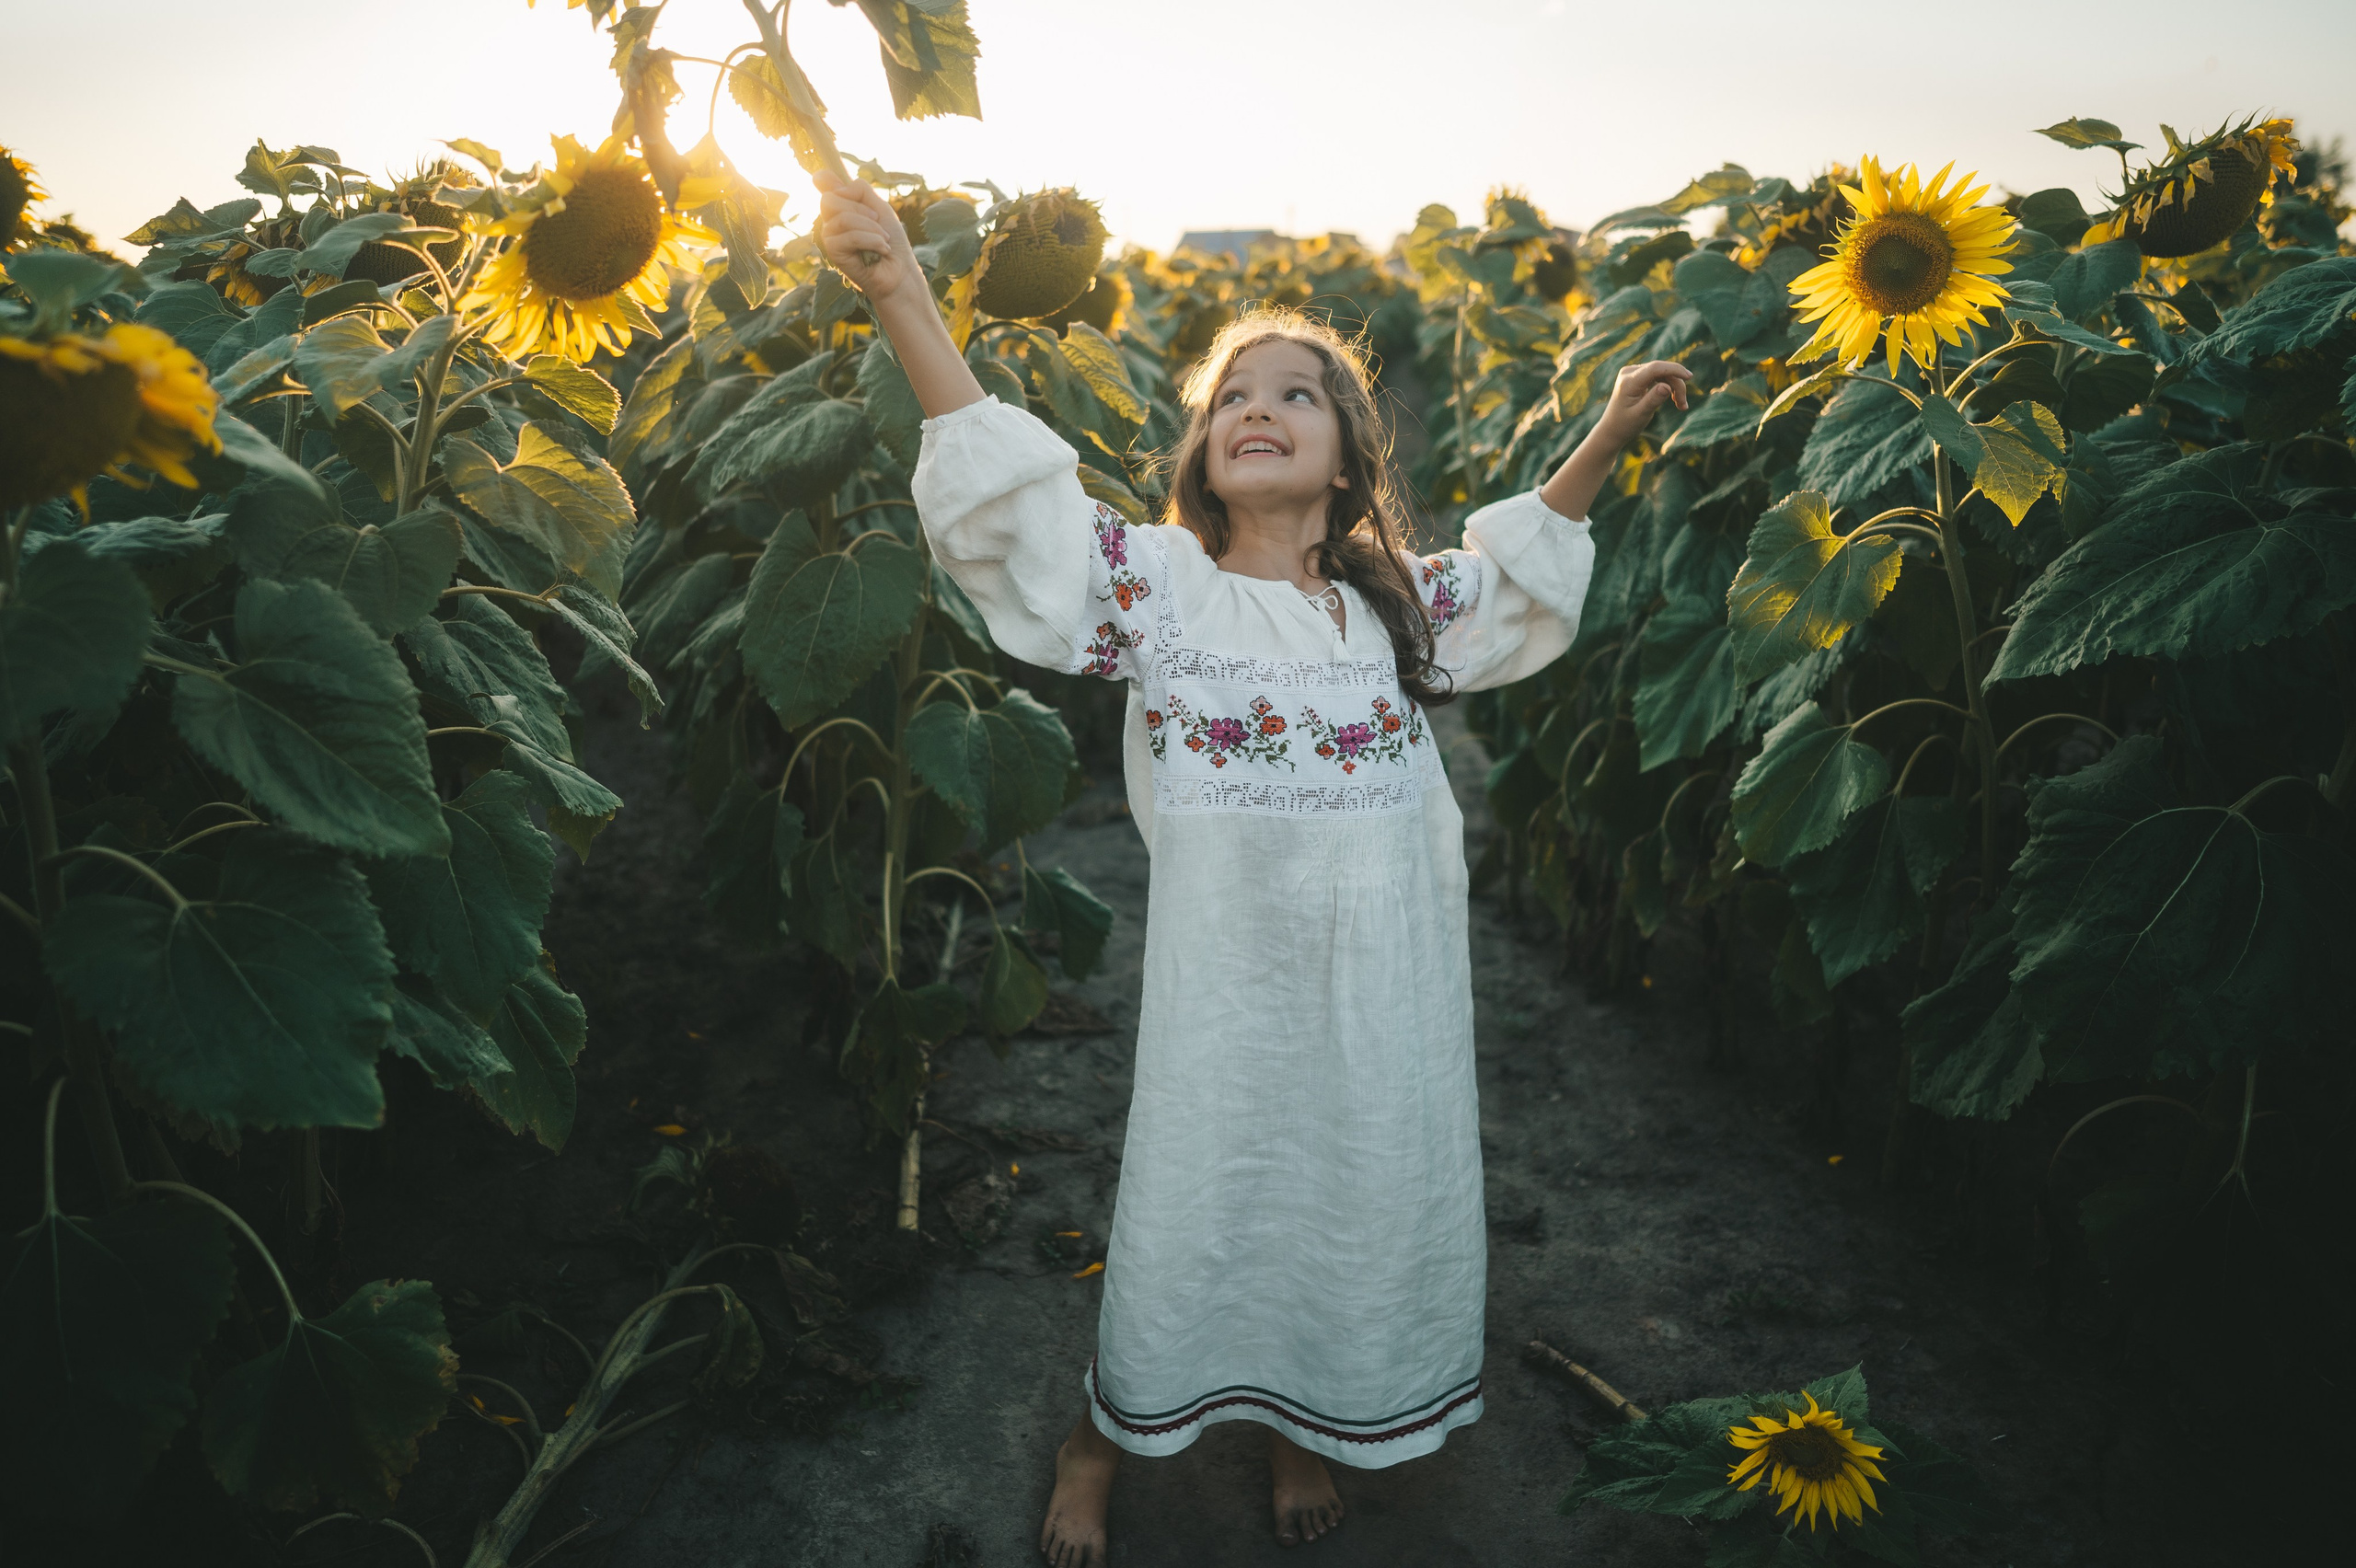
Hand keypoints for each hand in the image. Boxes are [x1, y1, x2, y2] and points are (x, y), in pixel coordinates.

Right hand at [813, 169, 919, 307]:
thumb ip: (861, 191)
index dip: (823, 177)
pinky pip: (849, 236)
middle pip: (829, 200)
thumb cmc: (892, 241)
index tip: (823, 177)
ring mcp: (831, 237)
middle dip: (859, 209)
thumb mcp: (881, 208)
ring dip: (870, 227)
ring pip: (842, 218)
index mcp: (843, 206)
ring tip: (883, 239)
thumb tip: (835, 183)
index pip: (823, 184)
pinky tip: (881, 250)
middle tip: (877, 221)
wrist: (900, 271)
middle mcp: (832, 220)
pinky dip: (870, 240)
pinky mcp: (833, 253)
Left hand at [1597, 360, 1693, 444]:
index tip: (1689, 377)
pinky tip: (1675, 400)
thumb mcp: (1640, 415)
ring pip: (1663, 373)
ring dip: (1674, 387)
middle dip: (1676, 385)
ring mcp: (1633, 372)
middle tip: (1684, 406)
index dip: (1674, 370)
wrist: (1612, 430)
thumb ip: (1653, 400)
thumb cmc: (1625, 425)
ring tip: (1681, 405)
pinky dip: (1669, 386)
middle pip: (1661, 370)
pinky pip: (1659, 376)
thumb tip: (1666, 386)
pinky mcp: (1638, 376)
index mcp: (1628, 382)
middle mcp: (1629, 372)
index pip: (1655, 368)